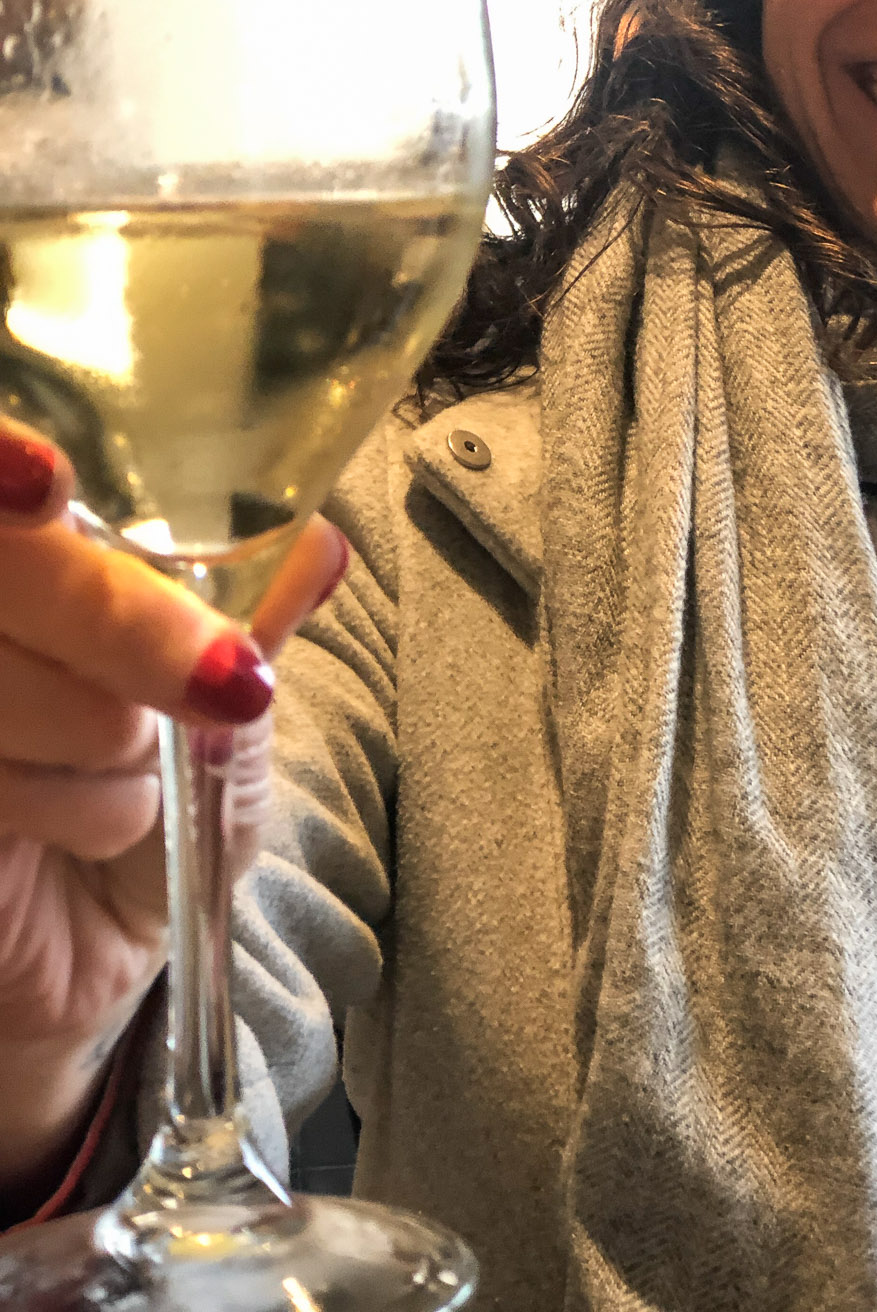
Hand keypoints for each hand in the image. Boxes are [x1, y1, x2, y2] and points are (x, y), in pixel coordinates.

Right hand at [0, 419, 347, 1186]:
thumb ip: (249, 611)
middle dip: (119, 626)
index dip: (5, 460)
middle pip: (15, 569)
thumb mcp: (221, 699)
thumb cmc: (154, 793)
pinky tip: (78, 826)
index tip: (48, 482)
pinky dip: (73, 806)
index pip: (10, 470)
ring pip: (8, 680)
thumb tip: (315, 547)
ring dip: (108, 742)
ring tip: (130, 771)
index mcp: (31, 542)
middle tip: (226, 684)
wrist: (86, 945)